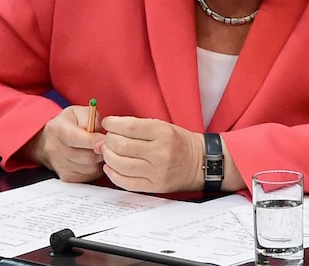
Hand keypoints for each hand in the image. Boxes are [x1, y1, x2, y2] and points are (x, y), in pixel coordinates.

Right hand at [20, 105, 104, 182]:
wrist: (48, 141)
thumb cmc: (68, 124)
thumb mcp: (78, 112)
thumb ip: (90, 117)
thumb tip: (97, 131)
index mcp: (58, 129)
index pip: (76, 138)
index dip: (94, 140)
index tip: (105, 139)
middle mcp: (56, 149)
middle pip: (87, 157)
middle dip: (101, 150)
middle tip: (106, 144)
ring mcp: (60, 166)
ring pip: (91, 168)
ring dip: (99, 160)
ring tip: (97, 150)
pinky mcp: (66, 177)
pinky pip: (89, 176)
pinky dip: (95, 169)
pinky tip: (92, 159)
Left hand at [98, 117, 242, 192]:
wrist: (201, 162)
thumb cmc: (179, 142)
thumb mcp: (164, 127)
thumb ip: (138, 128)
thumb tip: (108, 132)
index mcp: (164, 133)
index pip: (130, 127)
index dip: (113, 124)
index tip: (108, 123)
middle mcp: (161, 153)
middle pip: (122, 146)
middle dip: (109, 140)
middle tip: (108, 138)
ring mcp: (157, 171)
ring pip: (121, 165)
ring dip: (108, 156)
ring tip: (108, 151)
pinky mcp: (154, 186)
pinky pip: (126, 182)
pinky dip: (113, 174)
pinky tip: (111, 167)